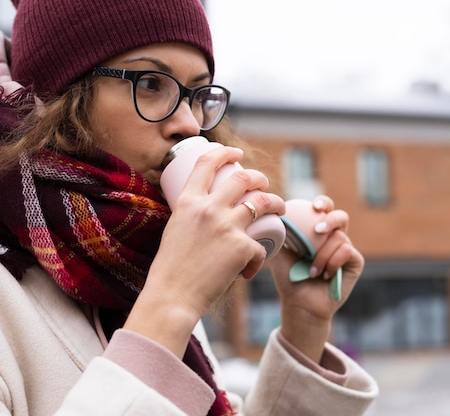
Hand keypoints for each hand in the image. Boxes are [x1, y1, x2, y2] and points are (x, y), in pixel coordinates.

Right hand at [126, 145, 285, 356]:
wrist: (173, 296)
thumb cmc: (170, 269)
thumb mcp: (174, 229)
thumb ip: (191, 215)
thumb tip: (206, 210)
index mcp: (188, 201)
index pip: (208, 163)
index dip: (225, 153)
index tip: (236, 153)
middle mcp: (209, 208)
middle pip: (243, 178)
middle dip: (258, 177)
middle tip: (263, 183)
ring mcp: (227, 226)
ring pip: (263, 202)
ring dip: (276, 202)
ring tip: (279, 207)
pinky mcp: (242, 247)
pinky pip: (261, 246)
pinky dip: (258, 258)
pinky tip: (249, 269)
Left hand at [268, 195, 363, 361]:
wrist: (299, 302)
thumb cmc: (289, 276)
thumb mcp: (280, 251)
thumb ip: (280, 231)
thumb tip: (276, 211)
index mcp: (317, 230)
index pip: (324, 208)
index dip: (323, 202)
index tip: (314, 206)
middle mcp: (333, 237)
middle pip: (341, 216)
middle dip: (330, 219)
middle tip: (318, 230)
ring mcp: (346, 249)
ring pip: (339, 237)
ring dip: (322, 254)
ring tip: (312, 270)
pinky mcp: (355, 262)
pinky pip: (347, 251)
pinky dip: (332, 261)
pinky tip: (324, 274)